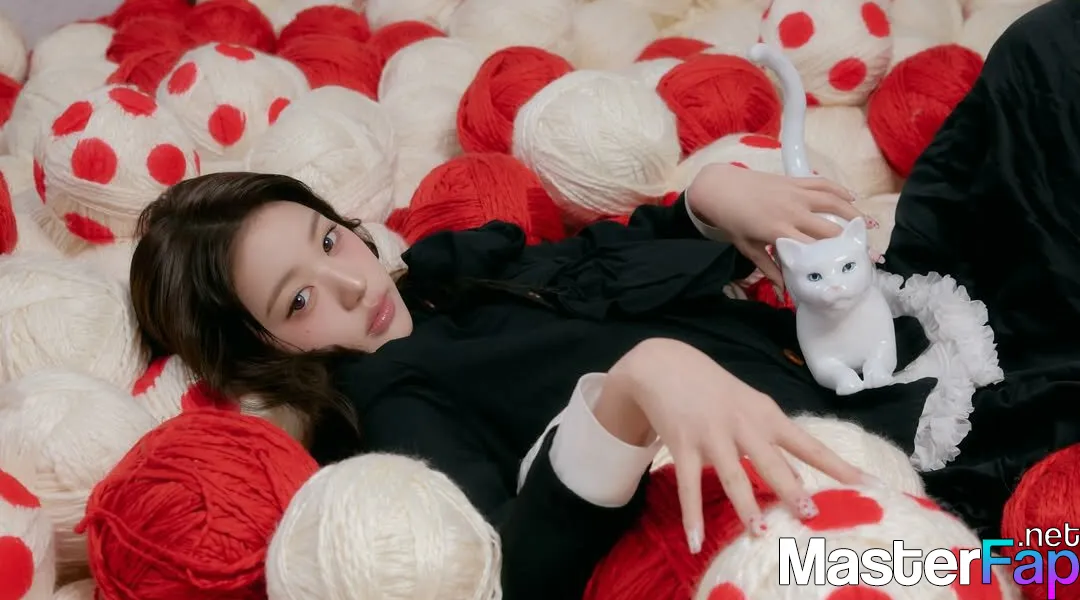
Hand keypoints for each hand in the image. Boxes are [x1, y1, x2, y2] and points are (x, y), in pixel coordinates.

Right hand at [610, 338, 867, 552]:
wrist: (665, 365)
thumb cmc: (715, 390)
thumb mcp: (751, 409)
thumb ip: (773, 442)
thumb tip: (798, 479)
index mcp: (766, 415)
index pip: (808, 444)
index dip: (837, 466)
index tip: (867, 485)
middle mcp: (742, 425)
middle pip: (771, 461)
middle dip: (791, 488)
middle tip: (810, 514)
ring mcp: (711, 434)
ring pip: (731, 474)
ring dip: (744, 504)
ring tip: (758, 531)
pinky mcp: (682, 444)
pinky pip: (688, 485)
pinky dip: (691, 516)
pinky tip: (695, 542)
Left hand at [687, 164, 872, 286]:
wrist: (721, 189)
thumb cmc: (734, 222)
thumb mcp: (749, 249)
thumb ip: (770, 270)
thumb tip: (785, 293)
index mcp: (780, 232)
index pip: (815, 248)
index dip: (835, 258)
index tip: (852, 266)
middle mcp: (792, 212)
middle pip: (829, 227)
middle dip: (849, 239)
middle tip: (866, 249)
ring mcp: (795, 194)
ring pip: (832, 202)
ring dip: (851, 213)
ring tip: (865, 224)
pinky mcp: (794, 181)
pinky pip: (822, 184)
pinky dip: (839, 189)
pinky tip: (852, 197)